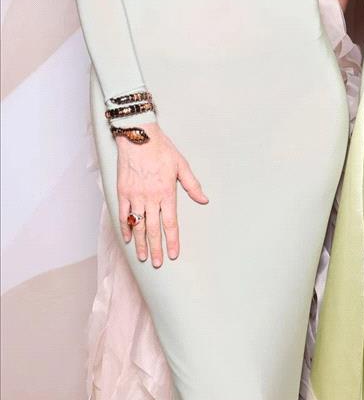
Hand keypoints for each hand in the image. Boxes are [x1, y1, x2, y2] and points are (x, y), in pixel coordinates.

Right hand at [116, 124, 208, 267]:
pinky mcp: (122, 192)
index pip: (170, 223)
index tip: (173, 254)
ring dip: (140, 243)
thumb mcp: (181, 164)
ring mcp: (135, 196)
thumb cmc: (161, 148)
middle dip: (156, 248)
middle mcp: (150, 197)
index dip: (172, 241)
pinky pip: (123, 215)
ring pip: (138, 225)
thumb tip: (204, 200)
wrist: (139, 136)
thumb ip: (192, 185)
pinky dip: (125, 228)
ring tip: (143, 257)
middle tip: (157, 263)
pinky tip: (128, 238)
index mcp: (167, 192)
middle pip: (153, 229)